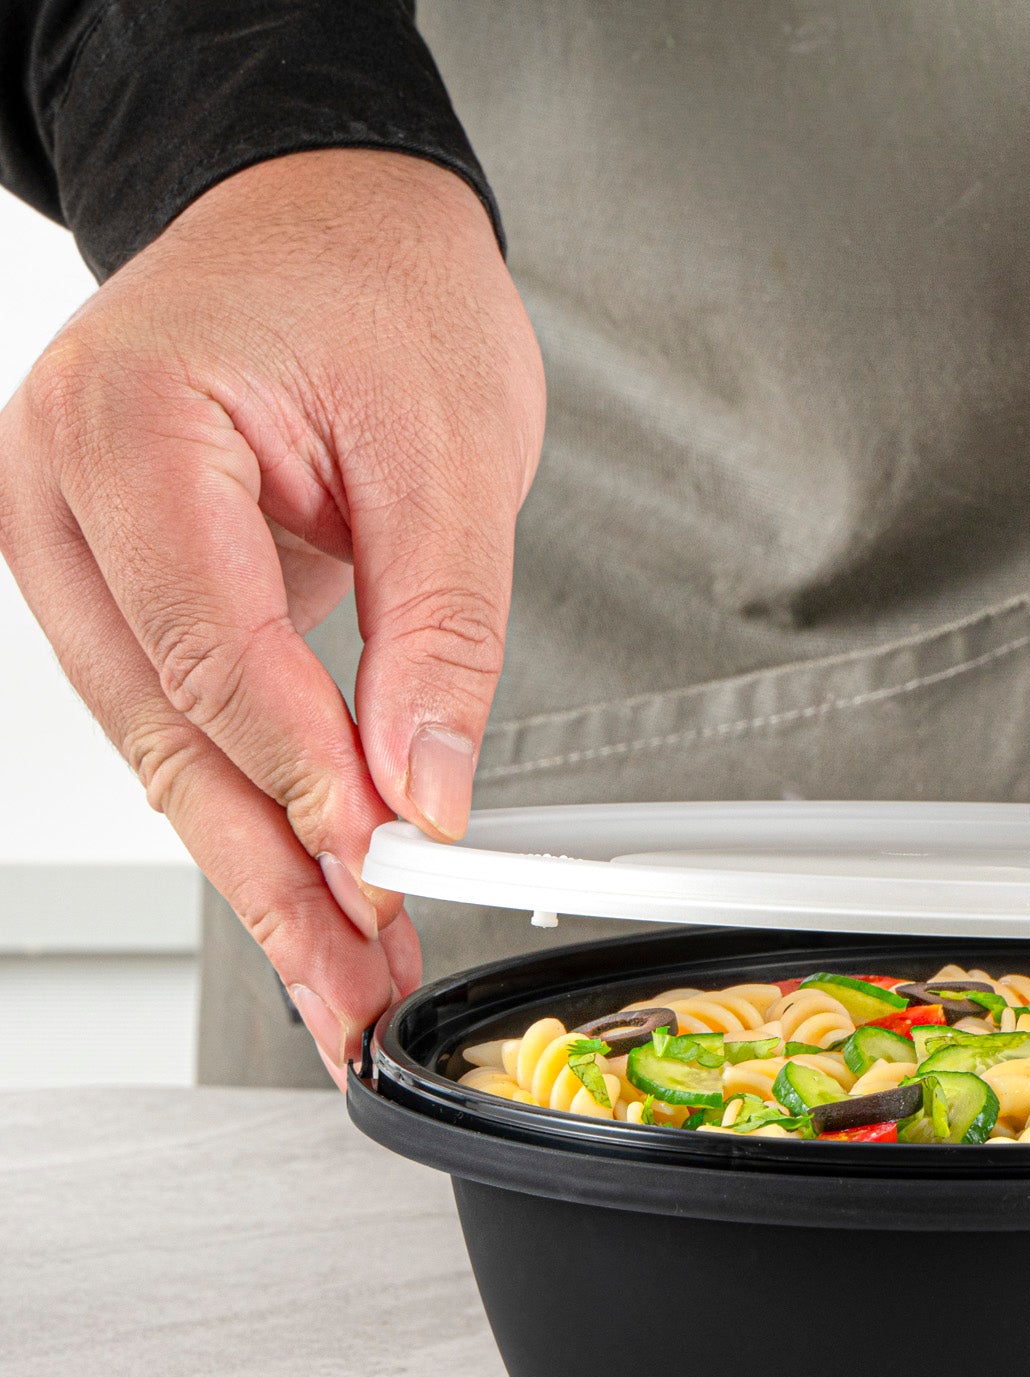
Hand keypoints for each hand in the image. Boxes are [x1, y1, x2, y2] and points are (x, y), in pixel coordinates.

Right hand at [0, 150, 544, 1082]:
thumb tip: (422, 791)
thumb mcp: (453, 458)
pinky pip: (173, 715)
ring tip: (337, 976)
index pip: (214, 652)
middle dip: (270, 877)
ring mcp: (67, 537)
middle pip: (167, 730)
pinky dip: (244, 804)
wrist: (330, 219)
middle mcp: (61, 485)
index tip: (386, 872)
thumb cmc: (381, 294)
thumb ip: (439, 636)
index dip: (304, 782)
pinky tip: (300, 886)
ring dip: (257, 869)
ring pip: (161, 747)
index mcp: (133, 424)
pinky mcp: (108, 578)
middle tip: (348, 990)